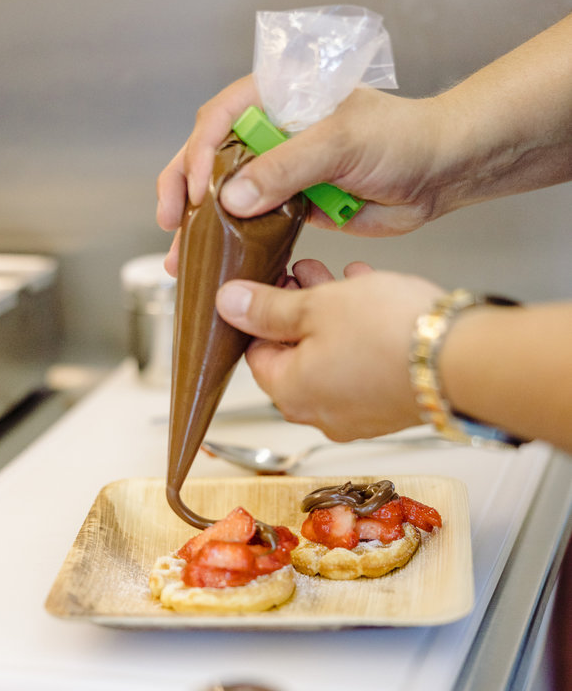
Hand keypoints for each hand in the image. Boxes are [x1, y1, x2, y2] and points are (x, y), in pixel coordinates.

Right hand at [157, 81, 451, 273]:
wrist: (441, 173)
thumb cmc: (402, 138)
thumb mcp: (340, 143)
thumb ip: (285, 167)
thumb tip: (231, 198)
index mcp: (278, 98)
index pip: (219, 118)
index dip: (197, 154)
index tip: (192, 191)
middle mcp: (272, 132)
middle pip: (208, 157)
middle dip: (182, 192)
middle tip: (169, 223)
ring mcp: (280, 171)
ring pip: (225, 195)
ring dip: (200, 225)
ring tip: (181, 257)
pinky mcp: (292, 206)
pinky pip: (252, 224)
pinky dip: (232, 242)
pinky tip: (216, 262)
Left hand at [215, 263, 443, 440]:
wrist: (462, 359)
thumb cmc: (390, 334)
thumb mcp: (317, 305)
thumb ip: (268, 306)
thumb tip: (228, 302)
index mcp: (289, 393)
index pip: (256, 352)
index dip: (261, 312)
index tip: (272, 282)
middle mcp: (320, 414)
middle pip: (295, 355)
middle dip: (299, 309)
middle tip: (304, 274)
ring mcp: (358, 416)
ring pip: (332, 358)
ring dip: (332, 316)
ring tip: (340, 278)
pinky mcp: (390, 408)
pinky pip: (363, 367)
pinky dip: (361, 334)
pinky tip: (373, 298)